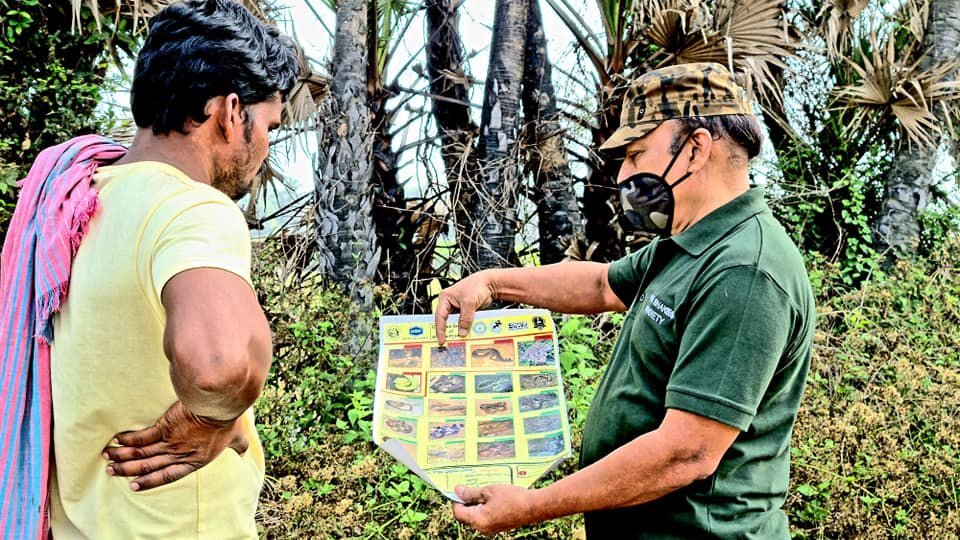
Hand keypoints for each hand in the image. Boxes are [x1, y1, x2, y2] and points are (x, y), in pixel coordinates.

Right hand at [102, 401, 247, 490]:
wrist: (219, 404)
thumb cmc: (227, 419)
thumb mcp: (235, 437)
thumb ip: (238, 446)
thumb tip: (244, 451)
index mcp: (195, 460)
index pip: (169, 475)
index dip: (151, 481)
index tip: (134, 485)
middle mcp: (180, 454)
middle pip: (150, 465)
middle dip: (129, 469)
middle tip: (112, 471)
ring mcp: (171, 442)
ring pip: (142, 453)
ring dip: (123, 456)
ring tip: (108, 457)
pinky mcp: (165, 427)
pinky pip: (143, 437)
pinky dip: (129, 439)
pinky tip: (118, 440)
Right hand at [434, 271, 495, 344]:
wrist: (490, 284)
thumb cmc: (477, 285)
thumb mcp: (469, 303)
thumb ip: (465, 318)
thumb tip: (462, 331)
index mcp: (445, 297)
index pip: (440, 316)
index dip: (440, 329)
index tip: (442, 339)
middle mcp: (450, 303)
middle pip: (446, 320)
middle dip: (449, 330)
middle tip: (449, 340)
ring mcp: (458, 308)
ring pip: (456, 322)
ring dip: (458, 329)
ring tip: (459, 338)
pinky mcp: (465, 311)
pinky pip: (464, 322)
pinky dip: (466, 327)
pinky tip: (467, 332)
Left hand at [451, 484, 541, 534]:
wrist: (534, 507)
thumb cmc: (512, 497)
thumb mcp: (489, 491)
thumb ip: (471, 493)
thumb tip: (457, 491)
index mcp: (478, 520)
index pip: (458, 512)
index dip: (457, 499)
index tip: (461, 488)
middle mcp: (483, 528)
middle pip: (467, 515)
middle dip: (468, 501)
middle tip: (473, 486)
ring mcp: (492, 529)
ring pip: (477, 515)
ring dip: (478, 503)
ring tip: (486, 490)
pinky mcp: (499, 526)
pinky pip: (487, 517)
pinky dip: (486, 507)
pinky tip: (494, 496)